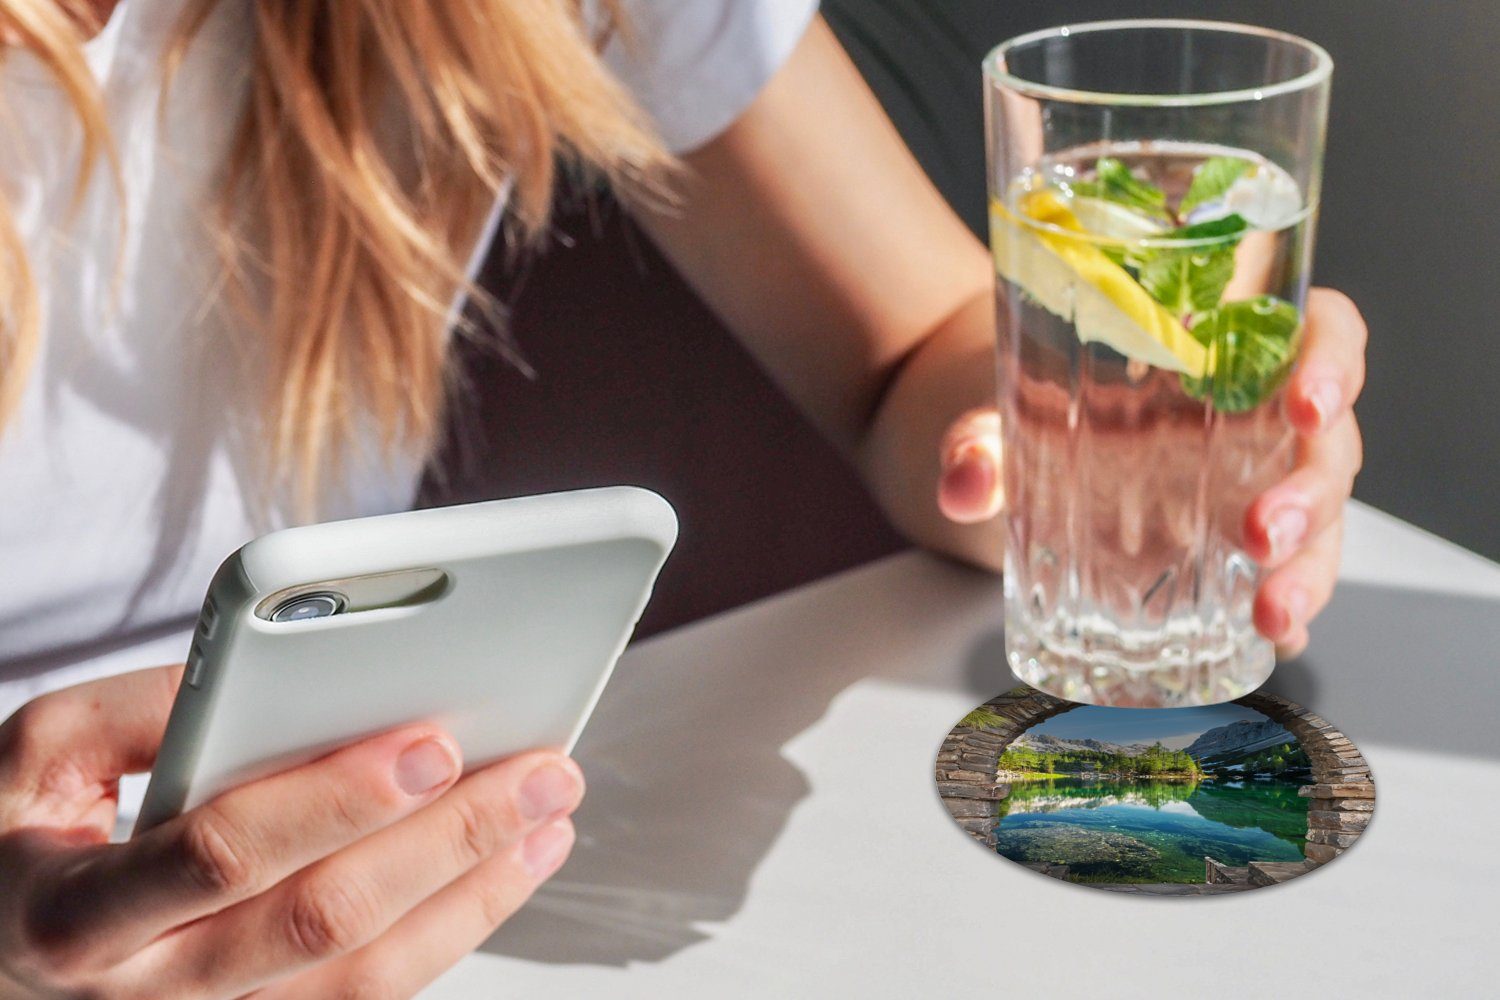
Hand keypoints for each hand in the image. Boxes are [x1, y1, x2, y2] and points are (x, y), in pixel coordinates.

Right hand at [0, 665, 582, 998]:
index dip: (336, 800)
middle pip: (326, 921)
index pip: (226, 855)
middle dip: (449, 842)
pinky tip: (507, 869)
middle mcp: (150, 991)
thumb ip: (143, 709)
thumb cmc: (18, 840)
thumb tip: (280, 672)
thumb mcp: (38, 756)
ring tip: (551, 816)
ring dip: (477, 892)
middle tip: (541, 773)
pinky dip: (453, 930)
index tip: (432, 741)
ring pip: (367, 976)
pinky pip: (369, 995)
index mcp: (80, 913)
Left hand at [936, 287, 1365, 657]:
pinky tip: (1274, 643)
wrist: (1004, 444)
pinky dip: (1288, 613)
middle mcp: (1255, 419)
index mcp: (1224, 352)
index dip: (1334, 360)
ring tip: (1273, 616)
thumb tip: (963, 482)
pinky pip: (1281, 577)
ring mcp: (1250, 488)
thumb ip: (978, 439)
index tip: (1307, 401)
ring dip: (1309, 570)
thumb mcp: (1000, 408)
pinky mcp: (1231, 551)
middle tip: (1265, 535)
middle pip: (1328, 444)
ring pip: (1320, 521)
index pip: (1321, 330)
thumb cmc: (1029, 400)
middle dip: (1311, 496)